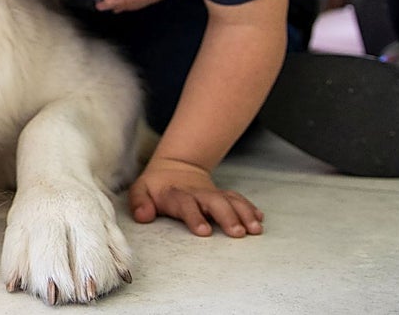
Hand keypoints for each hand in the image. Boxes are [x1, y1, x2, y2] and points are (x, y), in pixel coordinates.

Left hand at [127, 156, 263, 237]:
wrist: (175, 167)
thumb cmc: (155, 186)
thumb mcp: (140, 190)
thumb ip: (139, 202)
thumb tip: (143, 216)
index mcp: (175, 194)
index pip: (185, 205)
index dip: (195, 217)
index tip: (204, 231)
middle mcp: (197, 193)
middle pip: (214, 202)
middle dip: (226, 216)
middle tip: (237, 232)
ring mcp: (212, 193)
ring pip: (230, 201)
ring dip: (243, 213)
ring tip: (255, 229)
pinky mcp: (223, 194)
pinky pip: (238, 199)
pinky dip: (249, 208)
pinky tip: (259, 219)